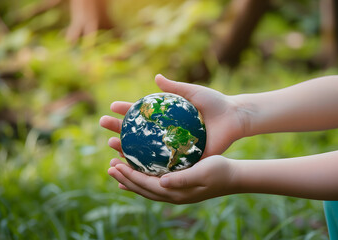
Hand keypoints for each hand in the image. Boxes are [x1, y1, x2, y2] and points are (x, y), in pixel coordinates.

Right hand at [99, 74, 246, 157]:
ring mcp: (171, 147)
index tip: (112, 107)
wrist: (234, 119)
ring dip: (126, 148)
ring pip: (144, 150)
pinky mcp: (182, 159)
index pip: (141, 114)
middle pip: (138, 132)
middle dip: (119, 128)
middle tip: (103, 124)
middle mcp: (166, 134)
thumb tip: (156, 77)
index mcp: (167, 118)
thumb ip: (175, 87)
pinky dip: (145, 165)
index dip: (126, 111)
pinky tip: (131, 164)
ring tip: (111, 143)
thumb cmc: (215, 104)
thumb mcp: (193, 92)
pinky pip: (160, 163)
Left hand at [108, 155, 237, 203]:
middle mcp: (172, 195)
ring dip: (130, 179)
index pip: (146, 185)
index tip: (115, 165)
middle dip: (125, 178)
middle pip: (142, 188)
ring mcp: (174, 192)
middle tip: (110, 167)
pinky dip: (141, 180)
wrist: (232, 177)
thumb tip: (161, 183)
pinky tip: (134, 175)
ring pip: (146, 187)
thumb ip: (182, 179)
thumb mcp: (203, 172)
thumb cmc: (220, 171)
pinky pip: (153, 184)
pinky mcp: (176, 186)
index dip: (129, 176)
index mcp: (176, 192)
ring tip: (116, 170)